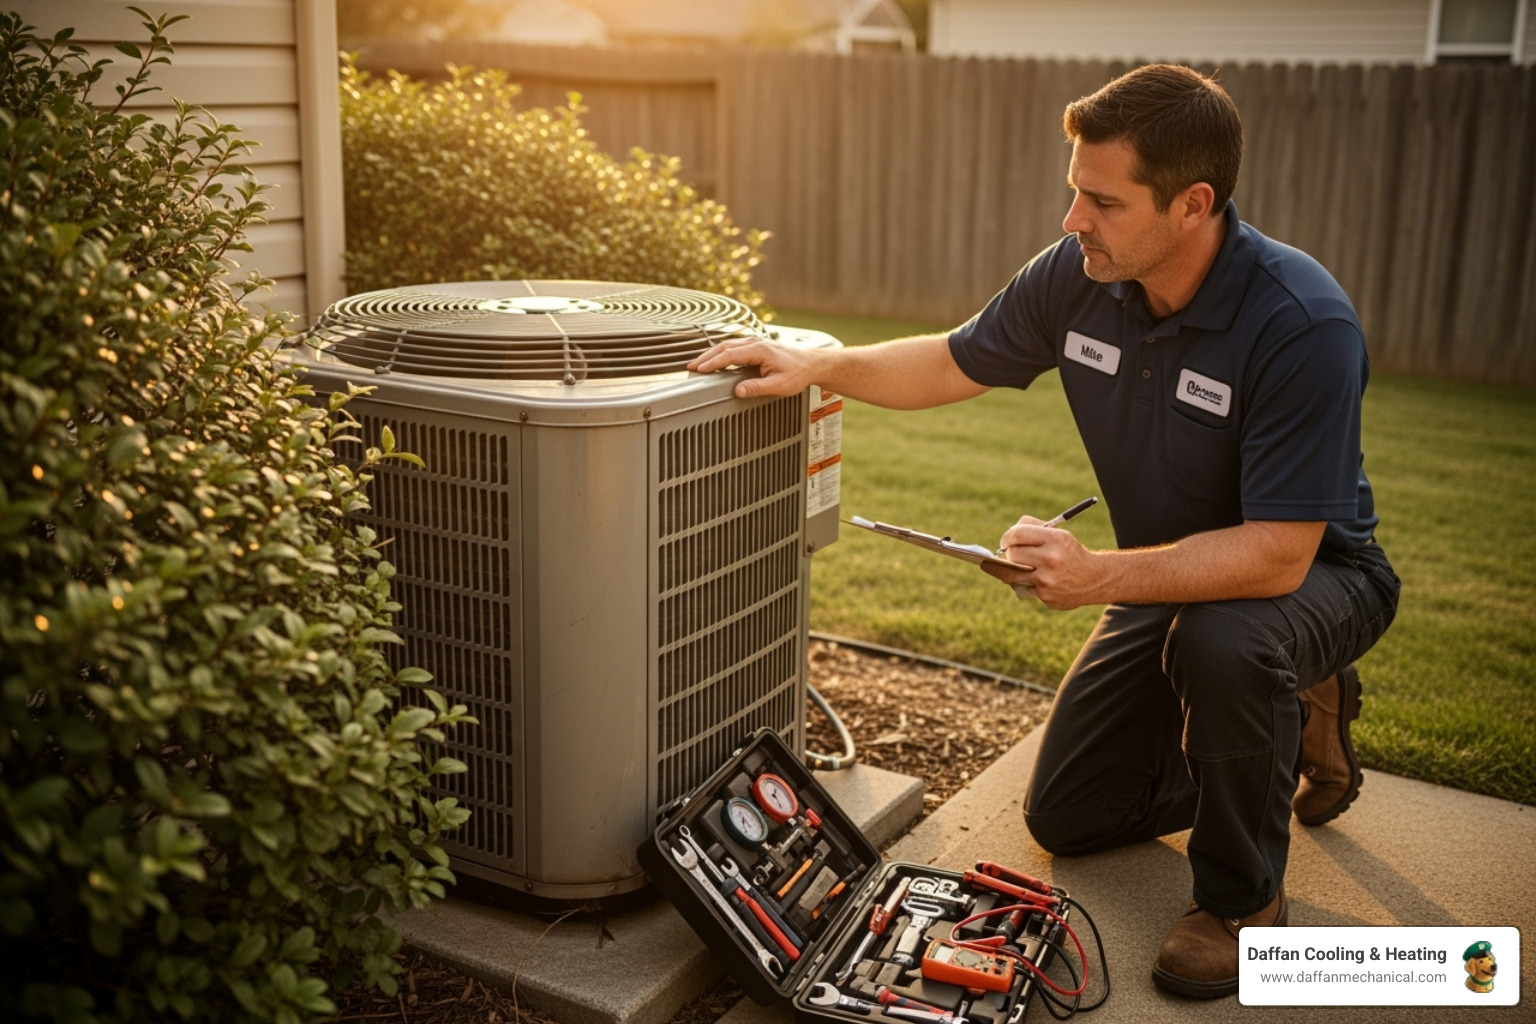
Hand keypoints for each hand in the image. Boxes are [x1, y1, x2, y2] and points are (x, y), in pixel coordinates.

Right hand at [687, 336, 820, 398]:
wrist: (810, 364)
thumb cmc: (797, 373)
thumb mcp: (779, 385)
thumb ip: (758, 388)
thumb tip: (739, 391)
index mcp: (760, 350)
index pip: (730, 355)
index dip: (713, 362)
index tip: (700, 370)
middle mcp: (755, 343)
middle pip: (724, 347)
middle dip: (706, 357)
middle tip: (691, 367)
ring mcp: (754, 342)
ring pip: (727, 345)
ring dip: (711, 354)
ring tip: (697, 364)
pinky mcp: (754, 346)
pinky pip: (733, 347)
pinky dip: (720, 353)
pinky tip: (713, 360)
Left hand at [983, 515, 1096, 609]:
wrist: (1094, 579)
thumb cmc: (1069, 553)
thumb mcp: (1058, 534)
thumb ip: (1032, 527)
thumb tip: (1008, 535)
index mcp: (1055, 539)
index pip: (1017, 535)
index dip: (1007, 537)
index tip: (1006, 541)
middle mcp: (1051, 559)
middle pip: (1012, 554)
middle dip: (1010, 553)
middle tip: (1012, 553)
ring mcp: (1048, 580)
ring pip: (1012, 574)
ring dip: (1013, 569)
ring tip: (1017, 566)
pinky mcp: (1045, 596)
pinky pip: (1022, 588)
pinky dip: (1024, 583)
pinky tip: (1034, 580)